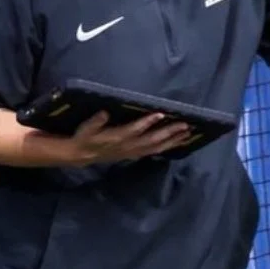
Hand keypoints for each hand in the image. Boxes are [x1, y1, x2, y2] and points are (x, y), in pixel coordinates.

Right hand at [62, 111, 193, 165]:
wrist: (81, 155)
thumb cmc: (85, 137)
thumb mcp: (86, 128)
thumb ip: (95, 121)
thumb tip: (104, 113)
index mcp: (117, 138)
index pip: (135, 130)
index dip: (147, 122)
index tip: (160, 114)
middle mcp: (128, 146)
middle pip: (152, 139)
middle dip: (169, 132)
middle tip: (185, 125)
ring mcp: (133, 151)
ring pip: (157, 147)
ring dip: (173, 140)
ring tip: (188, 133)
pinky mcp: (135, 154)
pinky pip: (155, 151)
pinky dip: (168, 147)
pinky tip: (178, 142)